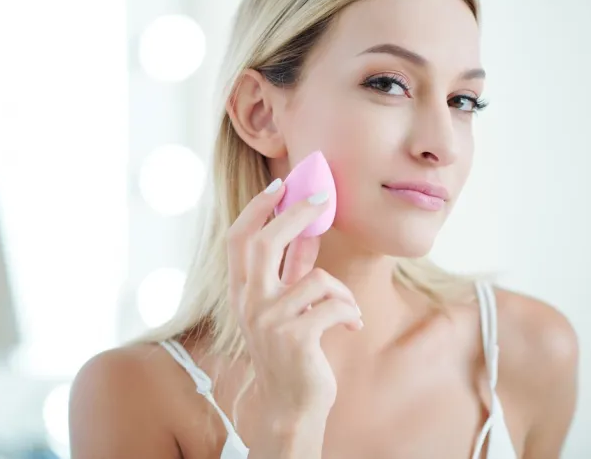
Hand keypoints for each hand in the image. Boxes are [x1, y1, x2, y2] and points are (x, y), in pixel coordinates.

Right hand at [227, 179, 362, 421]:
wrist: (292, 405)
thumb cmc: (291, 351)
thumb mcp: (285, 305)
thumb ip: (292, 268)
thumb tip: (308, 227)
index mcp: (242, 292)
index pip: (238, 239)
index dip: (257, 208)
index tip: (281, 186)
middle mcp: (248, 303)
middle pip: (265, 241)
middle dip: (295, 214)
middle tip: (323, 199)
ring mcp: (268, 321)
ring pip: (316, 278)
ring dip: (343, 292)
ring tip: (348, 311)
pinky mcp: (294, 337)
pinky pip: (334, 304)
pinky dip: (350, 312)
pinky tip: (352, 326)